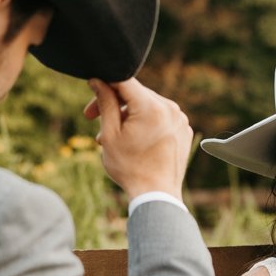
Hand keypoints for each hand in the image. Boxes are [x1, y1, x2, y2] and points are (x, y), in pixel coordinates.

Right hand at [84, 77, 193, 200]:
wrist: (157, 195)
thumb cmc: (130, 168)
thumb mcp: (110, 134)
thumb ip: (105, 103)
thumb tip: (98, 80)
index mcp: (151, 107)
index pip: (124, 80)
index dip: (105, 81)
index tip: (92, 89)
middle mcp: (170, 108)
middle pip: (135, 93)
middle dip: (113, 103)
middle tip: (91, 118)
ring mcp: (180, 118)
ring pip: (147, 104)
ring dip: (128, 114)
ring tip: (111, 136)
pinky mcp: (183, 129)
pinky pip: (160, 117)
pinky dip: (145, 122)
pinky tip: (133, 139)